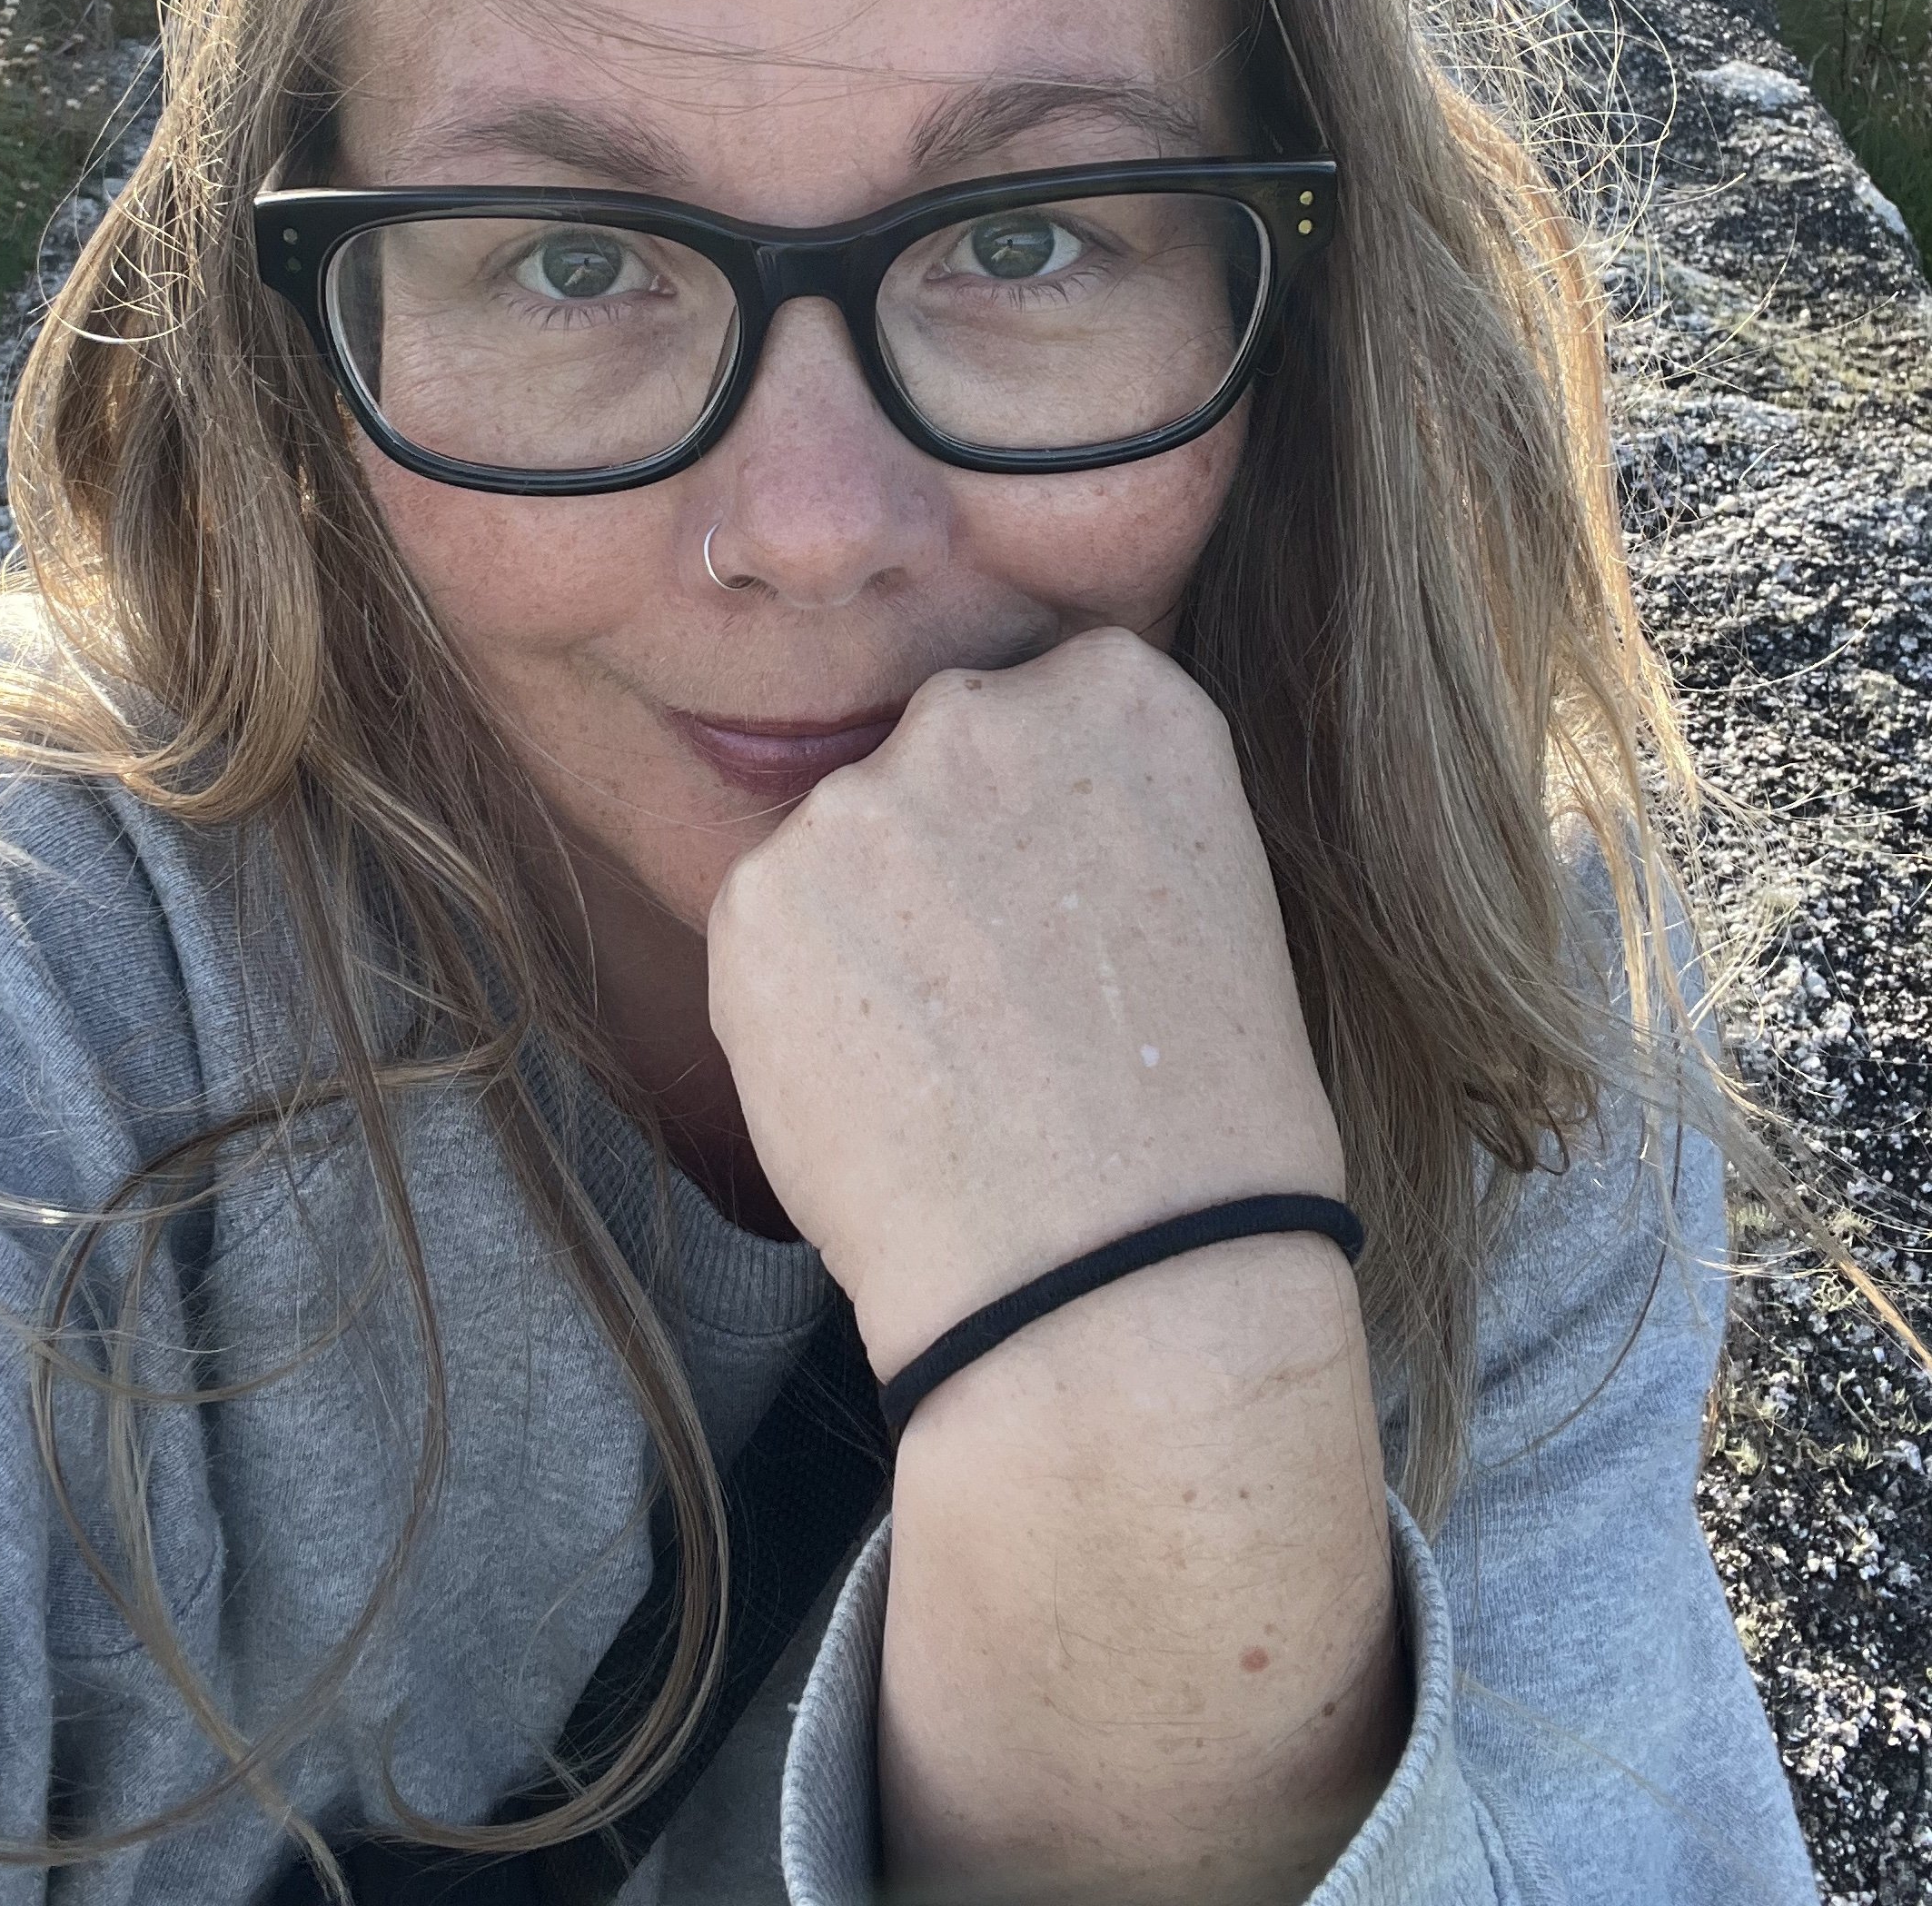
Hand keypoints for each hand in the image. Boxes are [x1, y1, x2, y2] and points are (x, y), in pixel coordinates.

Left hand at [706, 626, 1343, 1378]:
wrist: (1113, 1275)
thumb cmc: (1198, 1118)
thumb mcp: (1208, 892)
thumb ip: (1092, 802)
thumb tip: (996, 812)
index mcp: (1124, 691)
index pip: (1044, 702)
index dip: (1044, 819)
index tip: (1067, 904)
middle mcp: (983, 711)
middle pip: (933, 755)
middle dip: (944, 850)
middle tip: (1001, 991)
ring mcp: (861, 796)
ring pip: (842, 841)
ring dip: (868, 922)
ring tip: (949, 1053)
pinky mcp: (758, 892)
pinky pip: (770, 922)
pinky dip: (800, 996)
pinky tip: (879, 1080)